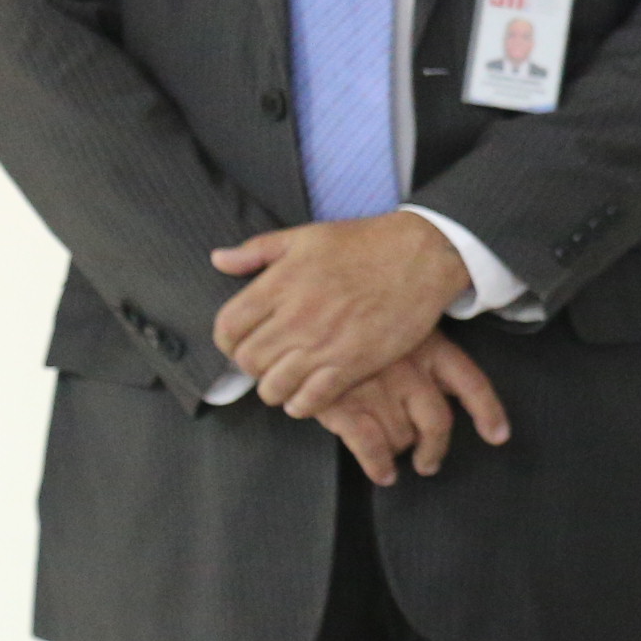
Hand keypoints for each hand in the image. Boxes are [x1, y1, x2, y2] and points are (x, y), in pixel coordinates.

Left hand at [211, 213, 474, 420]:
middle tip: (268, 362)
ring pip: (273, 386)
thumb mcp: (306, 236)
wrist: (422, 255)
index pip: (227, 328)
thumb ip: (257, 250)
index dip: (228, 342)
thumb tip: (218, 259)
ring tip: (286, 381)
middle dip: (252, 366)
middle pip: (248, 361)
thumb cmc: (365, 243)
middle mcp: (296, 316)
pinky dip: (302, 404)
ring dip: (275, 388)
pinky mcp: (353, 363)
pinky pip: (310, 400)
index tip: (242, 342)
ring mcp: (324, 343)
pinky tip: (306, 396)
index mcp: (280, 283)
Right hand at [313, 332, 513, 485]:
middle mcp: (409, 368)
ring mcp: (377, 388)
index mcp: (429, 345)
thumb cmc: (354, 322)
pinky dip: (379, 467)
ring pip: (403, 438)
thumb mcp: (398, 324)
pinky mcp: (344, 406)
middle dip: (435, 450)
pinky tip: (382, 474)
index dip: (489, 412)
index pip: (471, 383)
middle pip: (437, 423)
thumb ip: (424, 352)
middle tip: (428, 462)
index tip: (498, 436)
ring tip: (390, 452)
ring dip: (399, 451)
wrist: (298, 318)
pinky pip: (372, 449)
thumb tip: (444, 391)